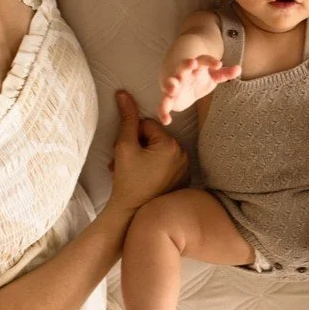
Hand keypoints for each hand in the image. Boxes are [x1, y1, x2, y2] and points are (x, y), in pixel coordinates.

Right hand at [106, 91, 187, 212]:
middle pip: (155, 138)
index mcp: (171, 144)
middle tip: (123, 163)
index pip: (148, 126)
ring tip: (130, 172)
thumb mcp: (124, 146)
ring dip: (144, 157)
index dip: (132, 137)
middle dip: (137, 147)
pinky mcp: (183, 180)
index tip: (126, 153)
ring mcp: (185, 168)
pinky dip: (155, 168)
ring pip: (159, 151)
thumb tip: (123, 93)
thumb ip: (127, 118)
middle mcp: (183, 154)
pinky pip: (168, 164)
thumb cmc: (127, 181)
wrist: (132, 215)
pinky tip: (143, 179)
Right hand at [158, 56, 240, 125]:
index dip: (210, 61)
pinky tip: (166, 120)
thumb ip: (225, 73)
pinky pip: (163, 103)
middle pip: (183, 66)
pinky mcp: (169, 97)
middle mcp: (183, 73)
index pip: (203, 60)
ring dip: (170, 84)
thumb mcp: (213, 75)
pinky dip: (163, 111)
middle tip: (191, 64)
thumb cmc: (199, 77)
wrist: (179, 81)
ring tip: (172, 89)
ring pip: (170, 82)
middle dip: (186, 65)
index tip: (218, 64)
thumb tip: (239, 68)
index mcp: (196, 66)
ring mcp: (175, 85)